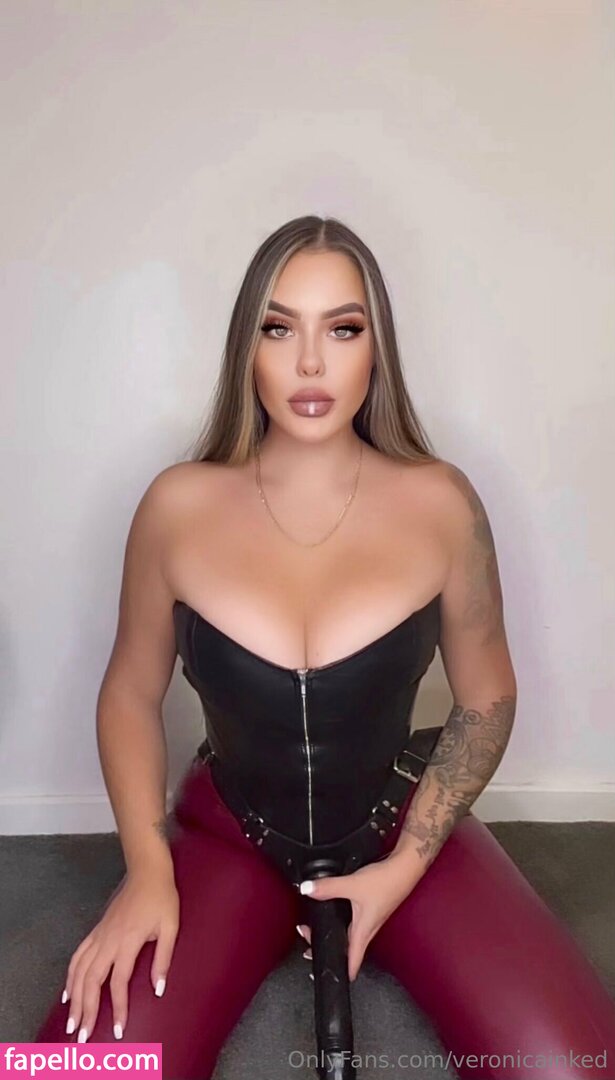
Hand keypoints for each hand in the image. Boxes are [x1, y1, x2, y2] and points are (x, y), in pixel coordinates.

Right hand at [61, 866, 179, 1041]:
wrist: (146, 871)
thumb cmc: (162, 899)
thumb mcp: (171, 927)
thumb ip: (163, 959)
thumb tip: (158, 989)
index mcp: (128, 942)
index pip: (118, 982)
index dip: (118, 1008)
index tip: (119, 1029)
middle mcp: (108, 941)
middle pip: (91, 981)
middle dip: (86, 1010)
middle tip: (82, 1035)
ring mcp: (99, 935)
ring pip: (79, 971)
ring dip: (74, 997)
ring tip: (72, 1020)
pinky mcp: (96, 930)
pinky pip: (77, 956)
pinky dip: (70, 976)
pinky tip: (67, 991)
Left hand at [297, 852, 418, 981]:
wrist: (405, 868)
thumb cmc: (386, 882)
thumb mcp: (353, 885)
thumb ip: (329, 887)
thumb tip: (306, 889)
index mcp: (363, 931)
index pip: (351, 960)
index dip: (339, 971)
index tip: (325, 978)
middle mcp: (367, 929)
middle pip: (347, 948)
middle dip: (328, 949)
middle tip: (309, 946)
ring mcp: (370, 919)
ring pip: (350, 935)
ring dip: (334, 935)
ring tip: (316, 929)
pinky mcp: (372, 908)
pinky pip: (354, 923)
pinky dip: (341, 922)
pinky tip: (336, 912)